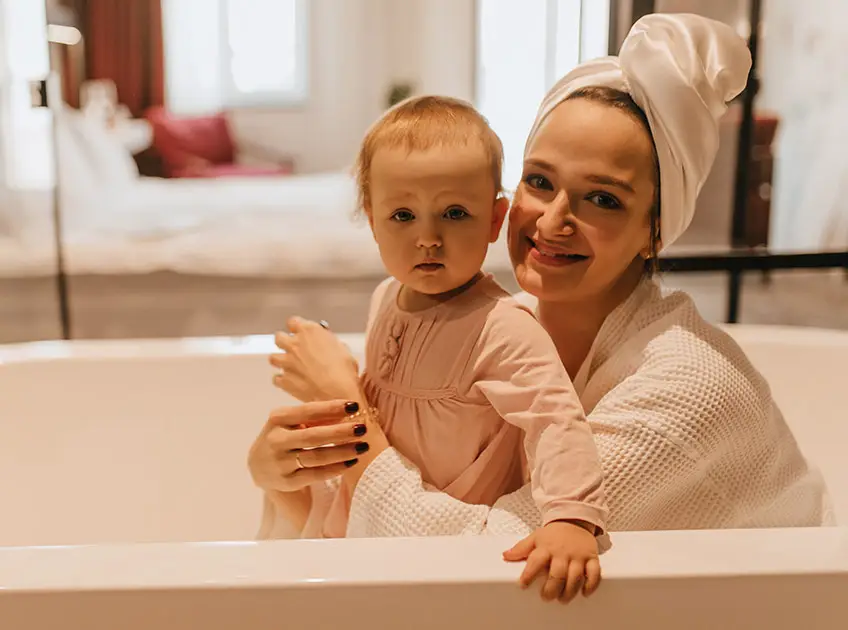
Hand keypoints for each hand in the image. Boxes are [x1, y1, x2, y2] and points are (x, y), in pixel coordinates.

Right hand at [248, 399, 369, 493]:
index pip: (307, 411)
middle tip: (362, 428)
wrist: (259, 466)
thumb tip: (347, 411)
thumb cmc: (284, 435)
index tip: (354, 405)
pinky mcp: (288, 481)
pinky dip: (336, 468)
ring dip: (343, 452)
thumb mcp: (290, 421)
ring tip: (363, 446)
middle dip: (340, 432)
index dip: (331, 408)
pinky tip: (352, 461)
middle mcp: (276, 440)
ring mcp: (281, 462)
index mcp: (277, 418)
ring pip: (317, 457)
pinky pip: (316, 474)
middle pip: (313, 436)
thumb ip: (314, 415)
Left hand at [270, 317, 361, 402]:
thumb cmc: (344, 371)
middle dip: (284, 342)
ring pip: (273, 357)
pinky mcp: (284, 380)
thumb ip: (329, 343)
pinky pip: (276, 378)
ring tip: (291, 366)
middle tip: (293, 348)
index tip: (301, 331)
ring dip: (280, 360)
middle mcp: (294, 344)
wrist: (337, 394)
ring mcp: (286, 363)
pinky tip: (291, 382)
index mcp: (309, 331)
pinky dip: (282, 380)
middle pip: (279, 337)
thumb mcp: (343, 349)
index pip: (294, 321)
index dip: (297, 327)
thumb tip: (327, 344)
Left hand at [502, 521, 601, 602]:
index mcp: (546, 547)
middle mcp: (562, 552)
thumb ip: (521, 548)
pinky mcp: (591, 558)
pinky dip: (591, 585)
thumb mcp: (535, 537)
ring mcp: (578, 556)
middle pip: (557, 574)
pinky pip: (594, 573)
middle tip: (546, 597)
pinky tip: (584, 593)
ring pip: (575, 577)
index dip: (528, 575)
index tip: (523, 585)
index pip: (535, 562)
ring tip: (562, 599)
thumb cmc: (553, 533)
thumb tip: (505, 555)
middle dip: (551, 589)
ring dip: (569, 591)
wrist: (574, 519)